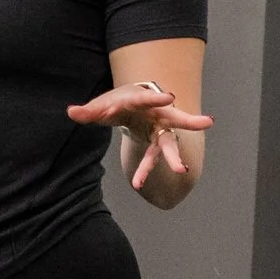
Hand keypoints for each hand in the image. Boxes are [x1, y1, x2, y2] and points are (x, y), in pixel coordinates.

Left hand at [66, 77, 213, 191]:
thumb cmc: (117, 103)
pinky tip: (146, 181)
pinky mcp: (159, 142)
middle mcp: (157, 113)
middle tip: (207, 123)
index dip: (157, 98)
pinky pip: (156, 156)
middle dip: (188, 121)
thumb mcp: (102, 105)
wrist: (131, 105)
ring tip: (182, 170)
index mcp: (141, 98)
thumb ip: (89, 111)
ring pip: (169, 143)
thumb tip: (71, 113)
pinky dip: (150, 168)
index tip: (169, 97)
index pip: (148, 98)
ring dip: (174, 157)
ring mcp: (160, 129)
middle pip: (174, 116)